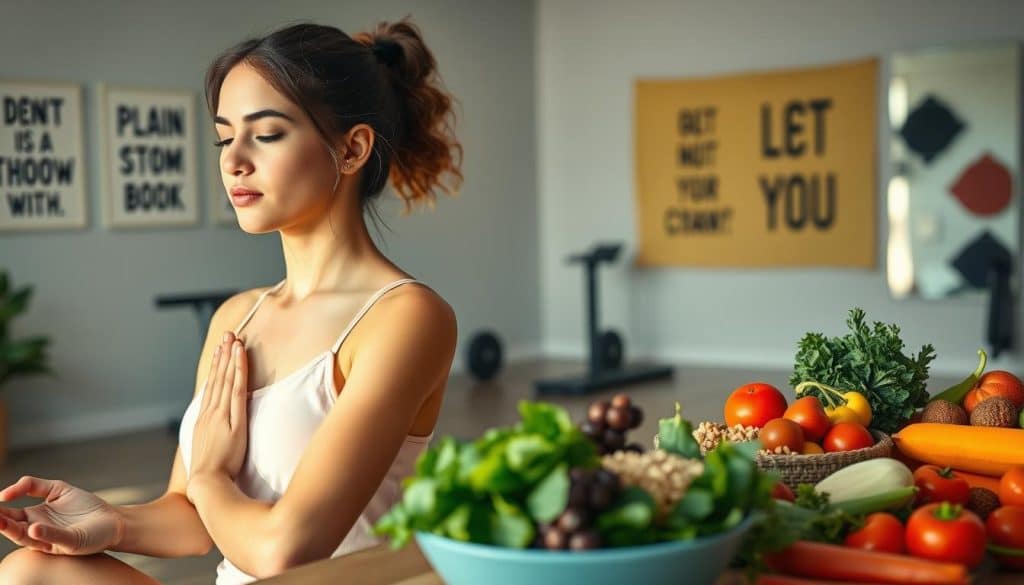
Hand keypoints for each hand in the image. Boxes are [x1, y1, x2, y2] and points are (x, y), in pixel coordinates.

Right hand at [0, 476, 123, 554]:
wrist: (112, 519)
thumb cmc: (84, 506)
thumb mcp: (56, 489)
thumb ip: (31, 485)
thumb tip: (4, 493)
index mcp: (34, 518)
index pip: (9, 515)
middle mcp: (39, 531)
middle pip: (13, 528)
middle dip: (0, 522)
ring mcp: (53, 539)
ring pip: (28, 537)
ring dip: (13, 530)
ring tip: (1, 521)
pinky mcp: (70, 543)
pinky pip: (56, 538)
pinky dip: (44, 534)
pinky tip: (34, 527)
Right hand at [188, 332, 249, 491]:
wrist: (207, 484)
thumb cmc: (210, 473)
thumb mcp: (209, 450)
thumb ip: (213, 436)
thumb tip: (217, 431)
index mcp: (204, 420)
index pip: (211, 387)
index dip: (216, 368)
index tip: (219, 351)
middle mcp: (211, 413)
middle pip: (217, 378)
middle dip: (222, 355)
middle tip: (227, 335)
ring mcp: (221, 415)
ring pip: (226, 379)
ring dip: (230, 357)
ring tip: (233, 338)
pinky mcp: (234, 419)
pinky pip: (237, 389)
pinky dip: (238, 370)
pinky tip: (240, 355)